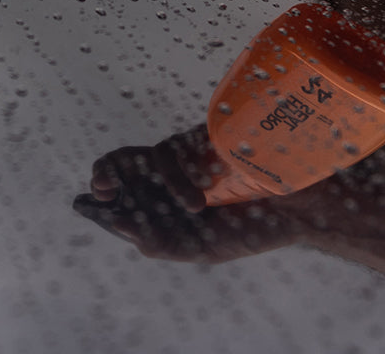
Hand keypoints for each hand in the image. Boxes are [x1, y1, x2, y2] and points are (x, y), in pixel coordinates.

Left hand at [74, 126, 309, 262]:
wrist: (297, 207)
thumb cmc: (252, 226)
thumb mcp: (200, 246)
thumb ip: (161, 242)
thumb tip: (122, 228)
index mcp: (168, 202)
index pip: (126, 192)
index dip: (104, 191)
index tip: (87, 202)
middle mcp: (171, 176)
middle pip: (123, 164)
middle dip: (104, 173)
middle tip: (100, 192)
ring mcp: (185, 155)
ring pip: (140, 157)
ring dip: (131, 179)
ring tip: (128, 199)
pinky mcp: (198, 138)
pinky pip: (170, 155)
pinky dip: (177, 181)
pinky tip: (197, 203)